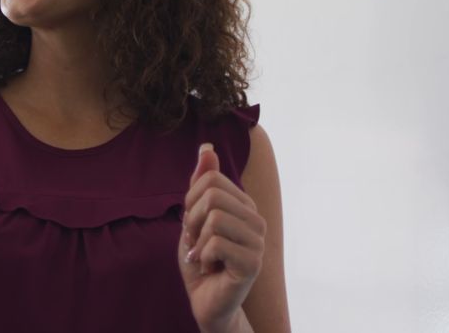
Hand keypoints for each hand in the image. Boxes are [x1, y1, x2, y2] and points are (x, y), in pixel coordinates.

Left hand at [180, 143, 265, 332]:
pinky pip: (216, 243)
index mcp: (244, 205)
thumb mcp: (194, 217)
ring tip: (203, 256)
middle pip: (213, 195)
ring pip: (214, 218)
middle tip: (196, 242)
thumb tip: (206, 146)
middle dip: (192, 221)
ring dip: (197, 242)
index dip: (191, 202)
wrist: (206, 302)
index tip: (193, 226)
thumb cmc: (201, 261)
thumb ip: (201, 184)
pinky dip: (202, 257)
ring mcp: (257, 241)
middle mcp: (256, 219)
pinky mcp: (253, 262)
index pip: (211, 179)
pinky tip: (210, 268)